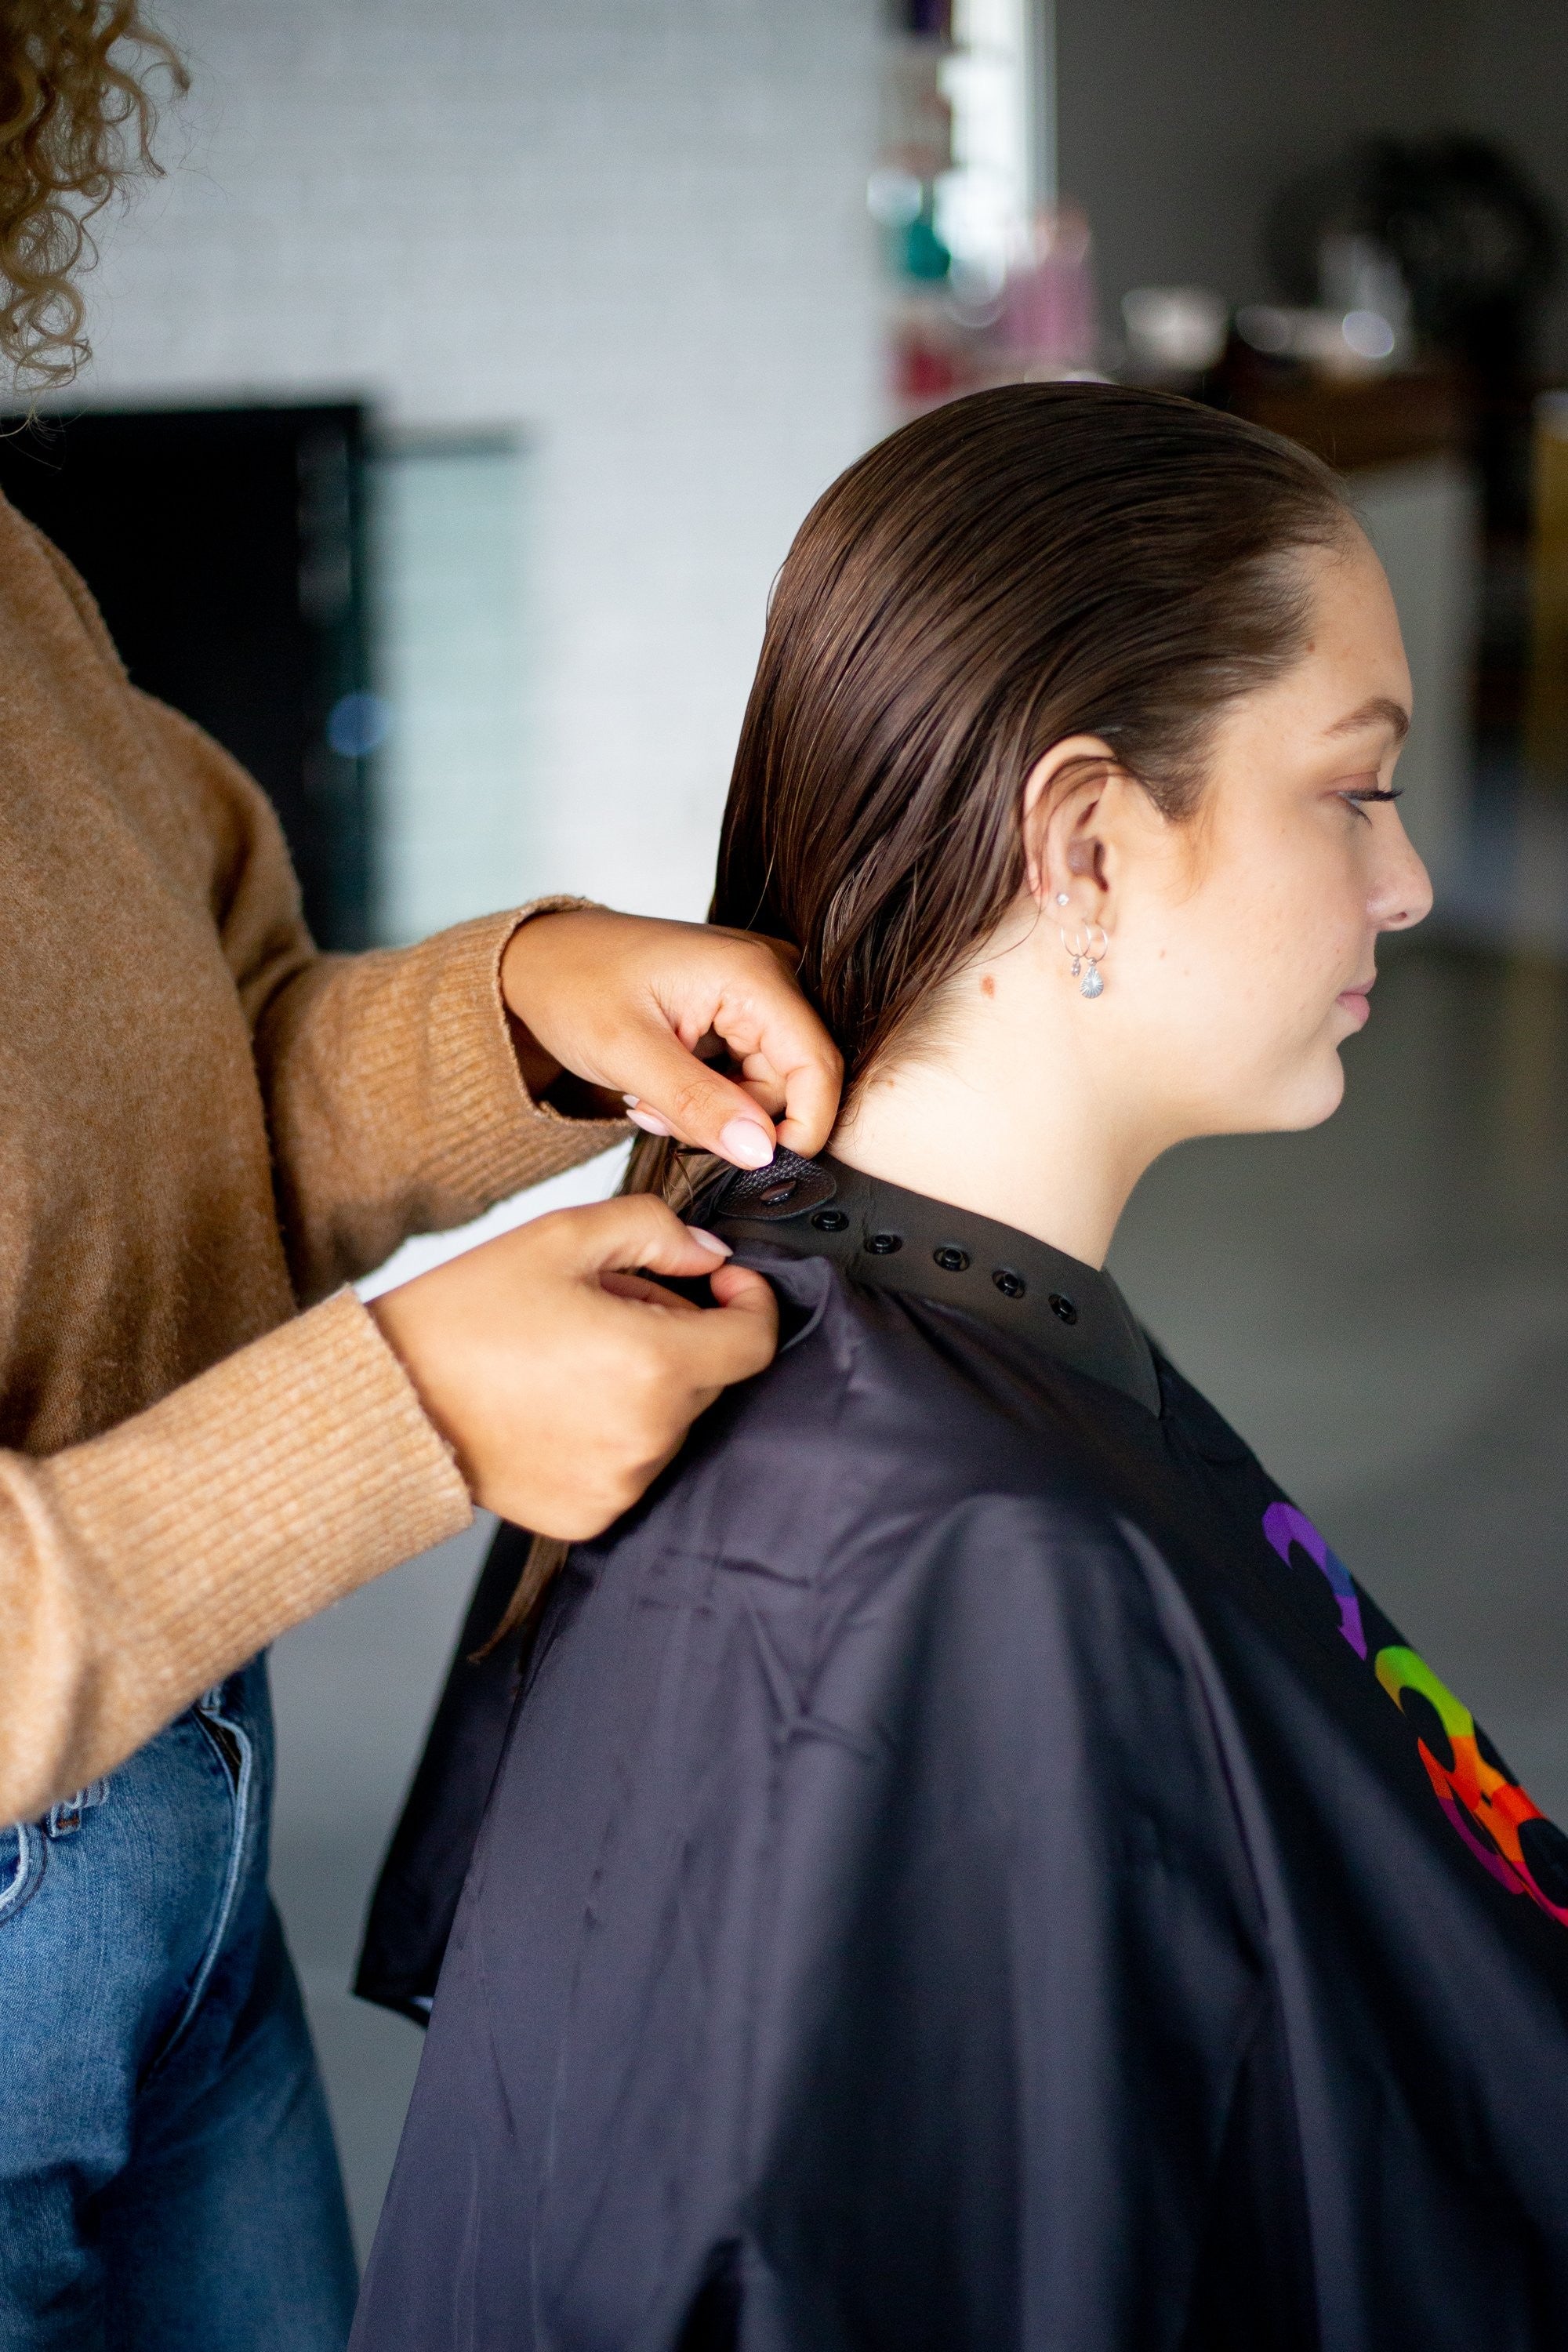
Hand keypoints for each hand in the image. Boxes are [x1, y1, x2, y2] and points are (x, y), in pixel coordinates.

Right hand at [368, 1194, 777, 1536]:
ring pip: (671, 1420)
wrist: (383, 1399)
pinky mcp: (589, 1517)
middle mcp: (648, 1436)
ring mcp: (620, 1484)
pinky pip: (631, 1463)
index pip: (754, 1342)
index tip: (721, 1281)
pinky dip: (614, 1430)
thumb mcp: (560, 1238)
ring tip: (571, 1353)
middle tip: (608, 1305)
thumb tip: (708, 1254)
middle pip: (709, 1377)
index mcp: (653, 1365)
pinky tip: (557, 1401)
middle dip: (679, 1332)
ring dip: (645, 1382)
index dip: (749, 1301)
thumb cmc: (461, 1314)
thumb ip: (655, 1232)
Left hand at [501, 907, 841, 1170]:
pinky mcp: (741, 1006)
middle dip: (734, 1119)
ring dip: (714, 1111)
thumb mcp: (627, 1054)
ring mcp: (757, 988)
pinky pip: (750, 1071)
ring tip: (649, 1098)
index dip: (801, 1129)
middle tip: (660, 1117)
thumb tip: (762, 1152)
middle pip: (794, 1080)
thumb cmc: (570, 985)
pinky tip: (661, 1085)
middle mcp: (769, 972)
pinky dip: (709, 1094)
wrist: (538, 958)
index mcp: (752, 972)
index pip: (817, 1065)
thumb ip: (699, 1105)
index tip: (759, 1168)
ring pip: (770, 1084)